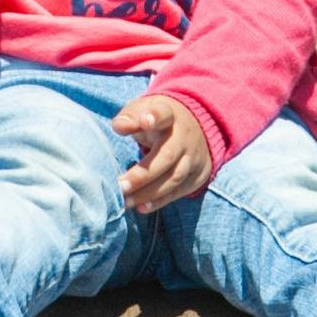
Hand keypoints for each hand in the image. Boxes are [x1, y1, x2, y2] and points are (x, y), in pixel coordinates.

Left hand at [110, 95, 211, 210]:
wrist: (195, 127)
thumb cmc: (157, 120)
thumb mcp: (144, 109)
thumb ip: (130, 117)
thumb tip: (119, 126)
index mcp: (169, 114)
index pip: (163, 113)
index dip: (155, 117)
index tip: (145, 121)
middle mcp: (185, 136)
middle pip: (167, 156)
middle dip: (143, 174)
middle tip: (120, 186)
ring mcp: (194, 157)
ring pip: (174, 178)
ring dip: (149, 192)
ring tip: (125, 200)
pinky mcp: (198, 175)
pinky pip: (179, 191)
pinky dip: (160, 201)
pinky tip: (141, 207)